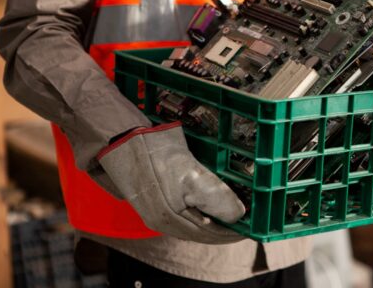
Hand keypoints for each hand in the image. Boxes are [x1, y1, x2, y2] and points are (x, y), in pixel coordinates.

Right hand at [96, 122, 245, 243]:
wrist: (122, 138)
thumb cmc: (155, 154)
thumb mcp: (192, 175)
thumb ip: (216, 198)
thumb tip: (238, 215)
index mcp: (171, 220)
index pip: (211, 235)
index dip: (233, 231)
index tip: (251, 225)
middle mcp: (162, 222)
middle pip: (202, 231)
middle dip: (225, 226)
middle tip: (245, 218)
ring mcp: (156, 212)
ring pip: (194, 223)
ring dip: (214, 219)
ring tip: (231, 211)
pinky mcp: (153, 201)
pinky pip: (184, 213)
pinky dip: (201, 211)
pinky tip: (209, 202)